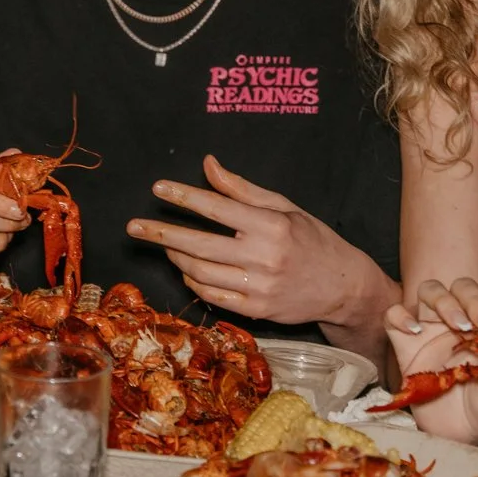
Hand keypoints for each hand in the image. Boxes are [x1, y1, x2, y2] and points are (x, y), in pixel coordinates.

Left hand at [127, 155, 379, 326]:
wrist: (343, 286)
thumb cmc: (313, 240)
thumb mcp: (284, 207)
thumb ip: (242, 189)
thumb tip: (208, 165)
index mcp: (270, 225)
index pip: (216, 208)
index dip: (183, 197)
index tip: (158, 188)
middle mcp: (263, 257)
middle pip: (198, 244)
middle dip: (161, 233)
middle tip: (134, 226)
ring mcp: (259, 288)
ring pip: (201, 272)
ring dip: (176, 257)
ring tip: (164, 244)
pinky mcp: (257, 311)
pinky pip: (212, 297)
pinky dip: (193, 282)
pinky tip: (186, 269)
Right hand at [382, 298, 477, 444]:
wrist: (457, 434)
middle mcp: (459, 322)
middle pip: (463, 287)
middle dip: (475, 300)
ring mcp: (430, 331)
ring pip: (429, 291)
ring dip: (444, 301)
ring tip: (457, 325)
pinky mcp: (404, 345)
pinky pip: (393, 316)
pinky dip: (401, 316)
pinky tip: (415, 331)